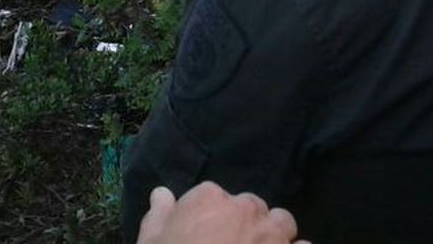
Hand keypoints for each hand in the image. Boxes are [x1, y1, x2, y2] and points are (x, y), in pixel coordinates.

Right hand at [135, 183, 304, 243]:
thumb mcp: (151, 242)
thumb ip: (159, 215)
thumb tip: (161, 194)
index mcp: (209, 199)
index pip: (215, 197)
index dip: (211, 217)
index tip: (205, 234)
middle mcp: (244, 210)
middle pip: (251, 207)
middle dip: (245, 223)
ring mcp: (270, 235)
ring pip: (282, 222)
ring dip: (274, 234)